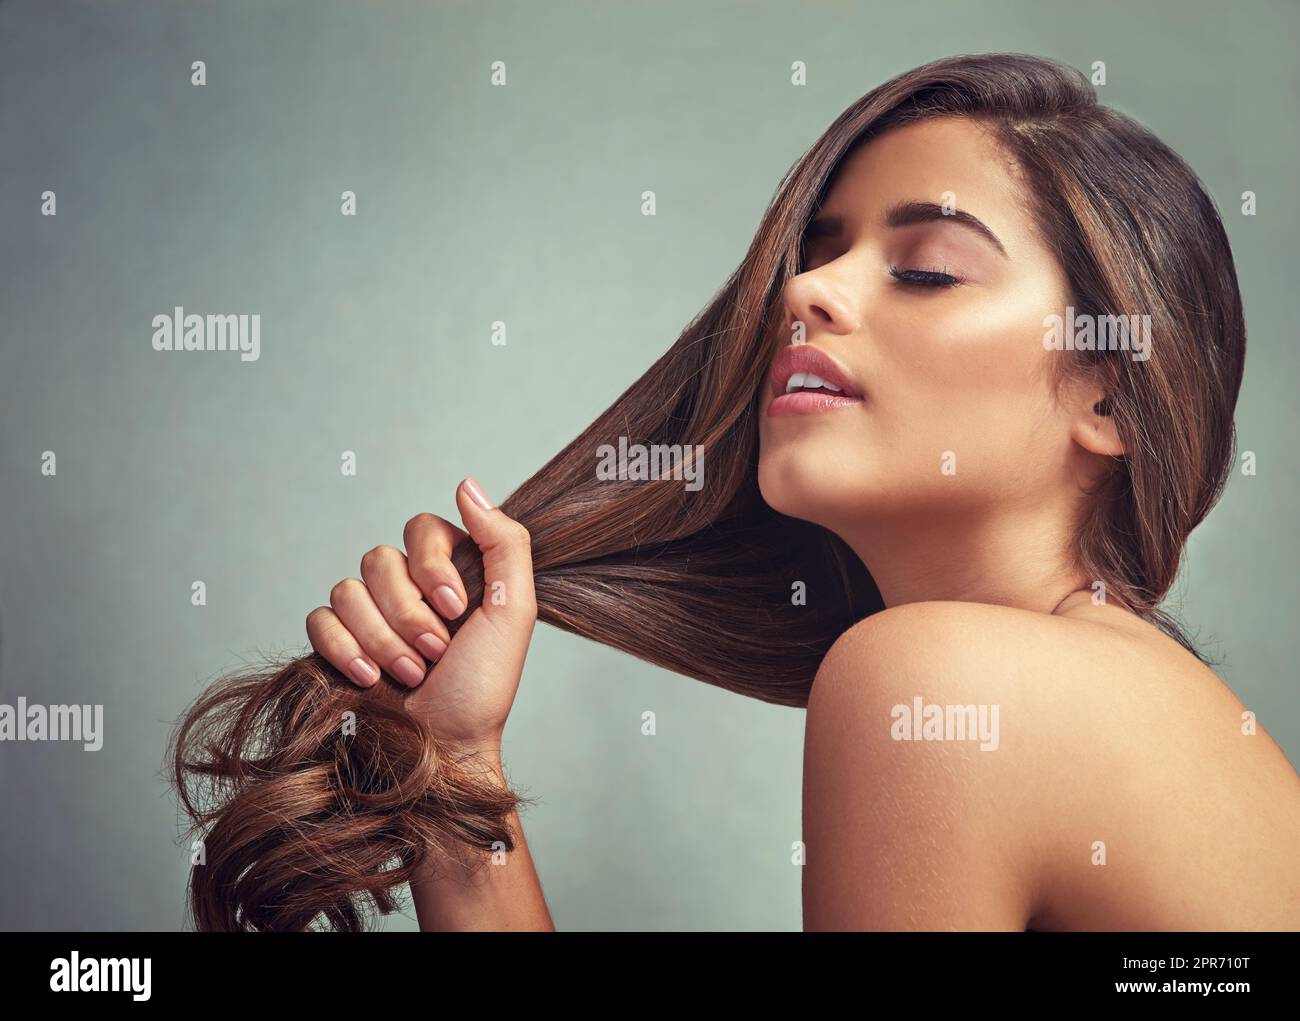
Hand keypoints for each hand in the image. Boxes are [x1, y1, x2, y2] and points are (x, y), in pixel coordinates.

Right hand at [305, 477, 536, 754]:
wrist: (445, 751)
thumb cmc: (484, 688)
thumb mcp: (514, 611)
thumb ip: (505, 541)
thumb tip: (467, 485)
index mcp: (450, 572)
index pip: (421, 527)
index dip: (432, 567)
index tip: (457, 610)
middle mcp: (407, 587)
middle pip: (378, 559)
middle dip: (408, 615)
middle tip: (437, 654)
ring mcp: (368, 614)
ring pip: (347, 590)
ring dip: (382, 640)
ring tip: (411, 675)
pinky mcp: (336, 643)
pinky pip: (318, 618)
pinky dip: (344, 649)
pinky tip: (367, 678)